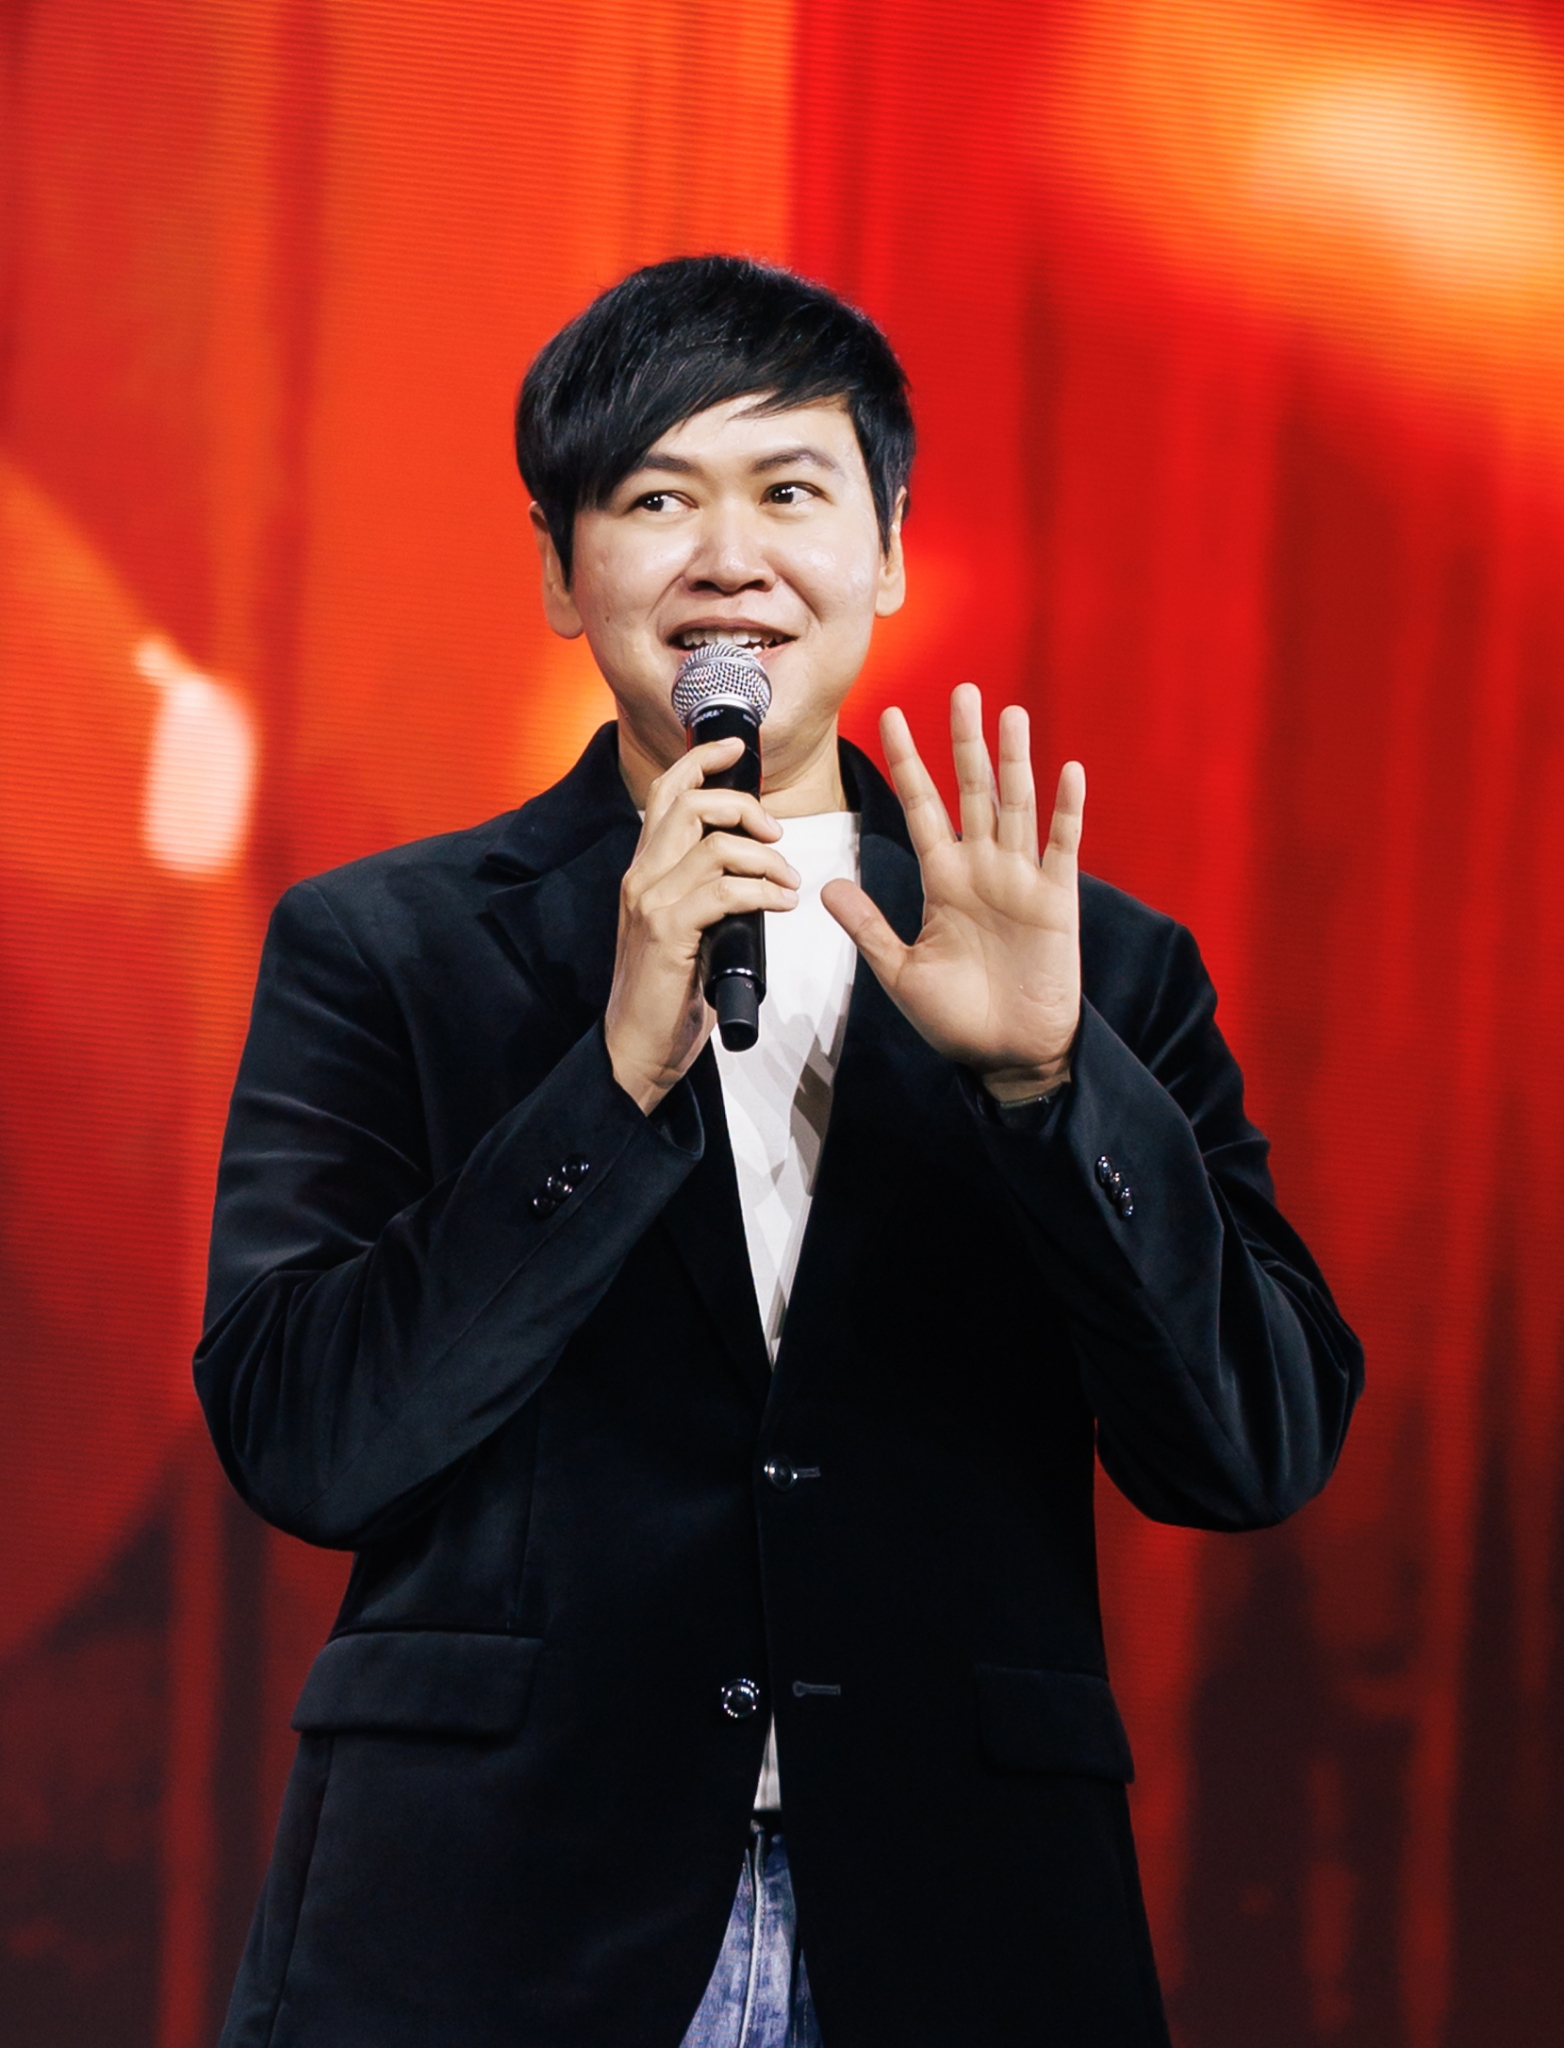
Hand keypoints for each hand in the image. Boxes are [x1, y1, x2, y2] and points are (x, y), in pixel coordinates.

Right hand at [605, 737, 799, 1114]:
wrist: (638, 1046)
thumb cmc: (670, 991)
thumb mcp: (687, 926)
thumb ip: (706, 889)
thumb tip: (754, 865)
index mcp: (645, 868)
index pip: (667, 791)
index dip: (702, 760)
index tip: (737, 748)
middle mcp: (641, 875)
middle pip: (692, 803)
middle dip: (745, 808)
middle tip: (777, 836)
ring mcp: (650, 902)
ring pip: (716, 845)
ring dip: (766, 860)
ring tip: (788, 885)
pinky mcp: (667, 932)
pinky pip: (725, 891)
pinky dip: (762, 892)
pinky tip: (780, 906)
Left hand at [822, 684, 1083, 1099]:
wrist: (1007, 1056)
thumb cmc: (955, 1019)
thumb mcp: (900, 971)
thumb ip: (867, 926)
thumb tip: (824, 885)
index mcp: (942, 879)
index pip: (921, 807)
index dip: (907, 763)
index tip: (889, 716)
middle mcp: (981, 868)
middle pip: (971, 790)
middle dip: (963, 742)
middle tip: (960, 690)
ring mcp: (1021, 880)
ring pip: (1016, 805)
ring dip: (1014, 760)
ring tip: (1009, 713)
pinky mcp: (1056, 900)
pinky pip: (1062, 845)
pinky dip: (1066, 809)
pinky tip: (1068, 769)